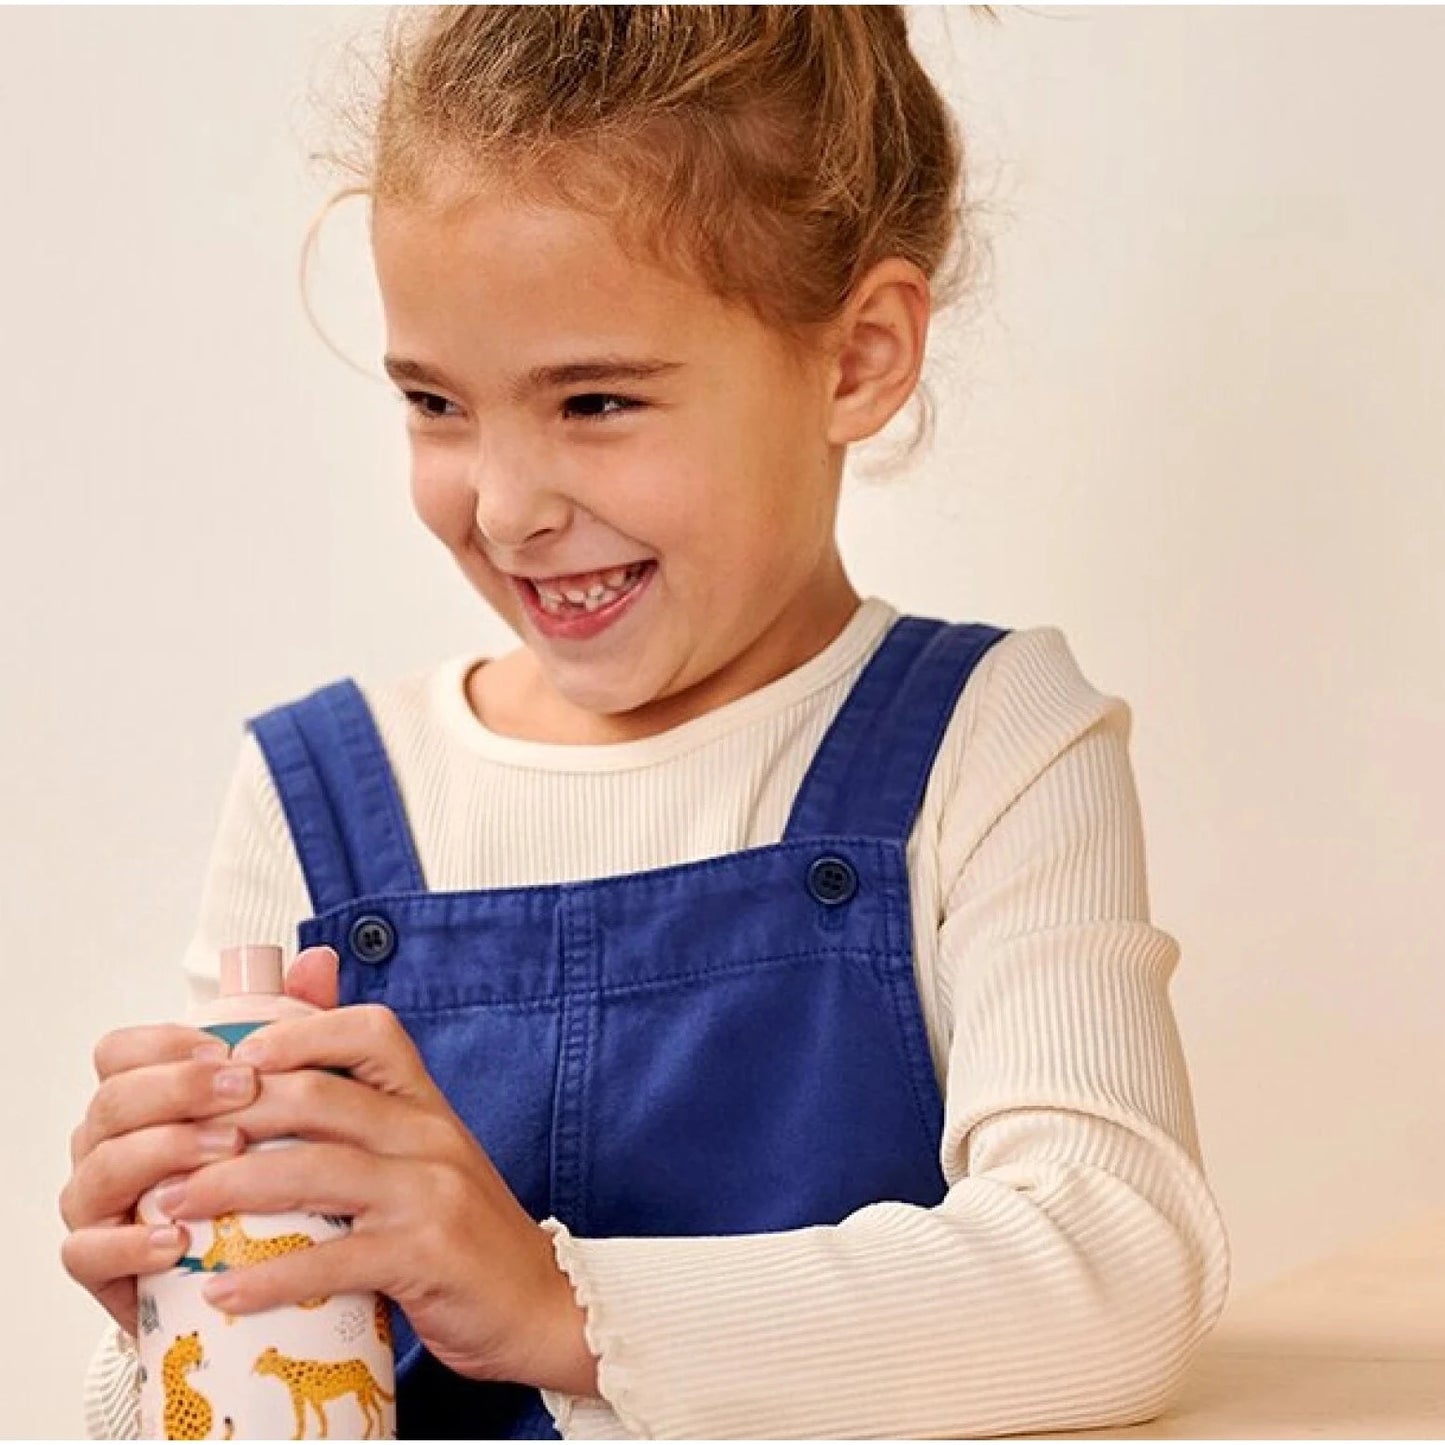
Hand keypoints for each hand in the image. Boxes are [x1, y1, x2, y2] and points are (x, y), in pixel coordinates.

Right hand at [57, 951, 331, 1333]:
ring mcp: (96, 1204)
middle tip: (244, 1091)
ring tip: (229, 1151)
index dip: (165, 1045)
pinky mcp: (99, 1269)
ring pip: (100, 1167)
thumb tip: (318, 960)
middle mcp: (107, 1144)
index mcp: (142, 1097)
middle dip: (178, 1090)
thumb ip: (296, 1024)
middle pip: (112, 1102)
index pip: (120, 1052)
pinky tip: (179, 1239)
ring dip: (165, 1153)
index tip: (225, 1048)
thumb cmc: (263, 1171)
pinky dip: (132, 1244)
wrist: (254, 1271)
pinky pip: (88, 1251)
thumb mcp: (287, 1094)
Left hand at [147, 950, 598, 1394]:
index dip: (301, 1031)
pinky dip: (272, 1276)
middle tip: (169, 1137)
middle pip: (322, 1096)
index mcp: (427, 1105)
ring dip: (231, 1186)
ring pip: (317, 1169)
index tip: (235, 1055)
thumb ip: (367, 1126)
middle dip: (233, 1112)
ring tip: (173, 1205)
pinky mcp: (427, 1254)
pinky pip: (335, 1258)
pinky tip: (226, 1292)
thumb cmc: (464, 1234)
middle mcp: (430, 1135)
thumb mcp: (424, 1161)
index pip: (371, 1033)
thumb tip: (287, 1096)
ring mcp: (431, 1191)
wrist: (541, 1302)